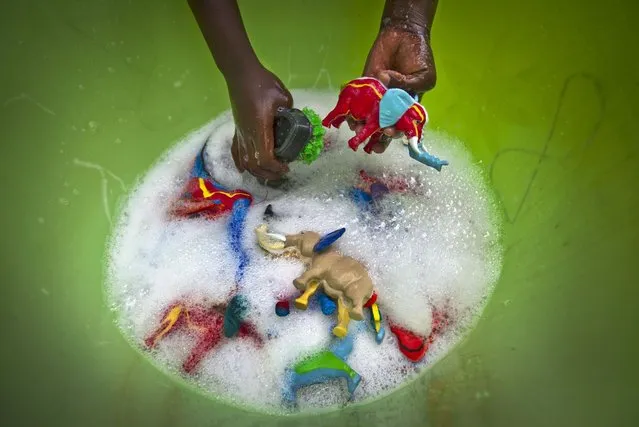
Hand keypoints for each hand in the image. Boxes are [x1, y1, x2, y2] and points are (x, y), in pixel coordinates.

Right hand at [227, 66, 291, 183]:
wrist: (242, 74)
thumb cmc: (262, 83)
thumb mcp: (283, 97)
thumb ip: (290, 113)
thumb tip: (294, 123)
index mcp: (260, 129)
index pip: (265, 158)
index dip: (275, 167)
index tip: (287, 167)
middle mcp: (248, 135)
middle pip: (254, 165)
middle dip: (268, 173)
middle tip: (281, 172)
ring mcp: (240, 133)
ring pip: (244, 161)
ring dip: (256, 171)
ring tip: (268, 171)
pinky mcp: (237, 129)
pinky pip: (235, 151)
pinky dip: (240, 163)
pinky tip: (244, 169)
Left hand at [362, 26, 435, 152]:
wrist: (404, 34)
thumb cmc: (419, 57)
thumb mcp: (424, 75)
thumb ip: (410, 87)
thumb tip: (388, 84)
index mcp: (406, 107)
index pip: (400, 126)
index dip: (394, 133)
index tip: (389, 132)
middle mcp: (390, 105)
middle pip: (382, 127)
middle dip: (377, 137)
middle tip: (371, 142)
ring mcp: (377, 96)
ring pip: (367, 117)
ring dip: (362, 126)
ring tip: (357, 129)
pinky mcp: (365, 85)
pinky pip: (356, 100)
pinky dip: (351, 109)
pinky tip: (349, 115)